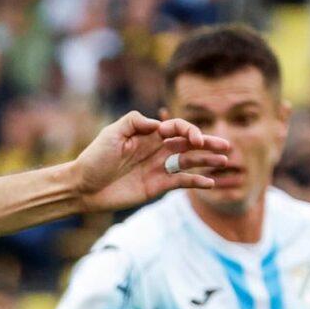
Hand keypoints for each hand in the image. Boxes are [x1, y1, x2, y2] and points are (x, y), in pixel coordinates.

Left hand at [70, 113, 236, 212]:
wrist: (83, 187)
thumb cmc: (95, 158)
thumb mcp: (112, 133)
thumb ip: (135, 122)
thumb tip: (159, 124)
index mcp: (149, 134)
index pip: (177, 128)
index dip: (188, 130)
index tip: (192, 137)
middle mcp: (157, 149)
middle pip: (188, 144)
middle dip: (208, 143)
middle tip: (226, 146)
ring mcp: (158, 168)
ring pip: (189, 162)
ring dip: (207, 161)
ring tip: (224, 161)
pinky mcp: (156, 186)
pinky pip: (181, 182)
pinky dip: (195, 181)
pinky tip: (210, 182)